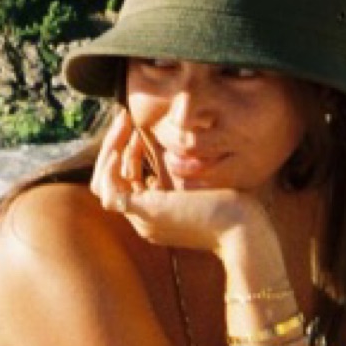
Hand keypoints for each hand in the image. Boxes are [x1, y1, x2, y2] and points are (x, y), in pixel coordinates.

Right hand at [90, 110, 268, 253]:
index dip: (126, 151)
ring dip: (109, 151)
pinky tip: (120, 148)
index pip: (123, 181)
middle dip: (112, 145)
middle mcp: (142, 218)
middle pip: (107, 181)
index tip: (139, 128)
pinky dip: (109, 169)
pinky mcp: (146, 213)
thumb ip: (175, 170)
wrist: (242, 228)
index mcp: (153, 213)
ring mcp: (142, 218)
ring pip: (103, 185)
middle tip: (124, 118)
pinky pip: (110, 193)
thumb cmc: (229, 204)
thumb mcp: (194, 182)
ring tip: (123, 125)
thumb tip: (160, 143)